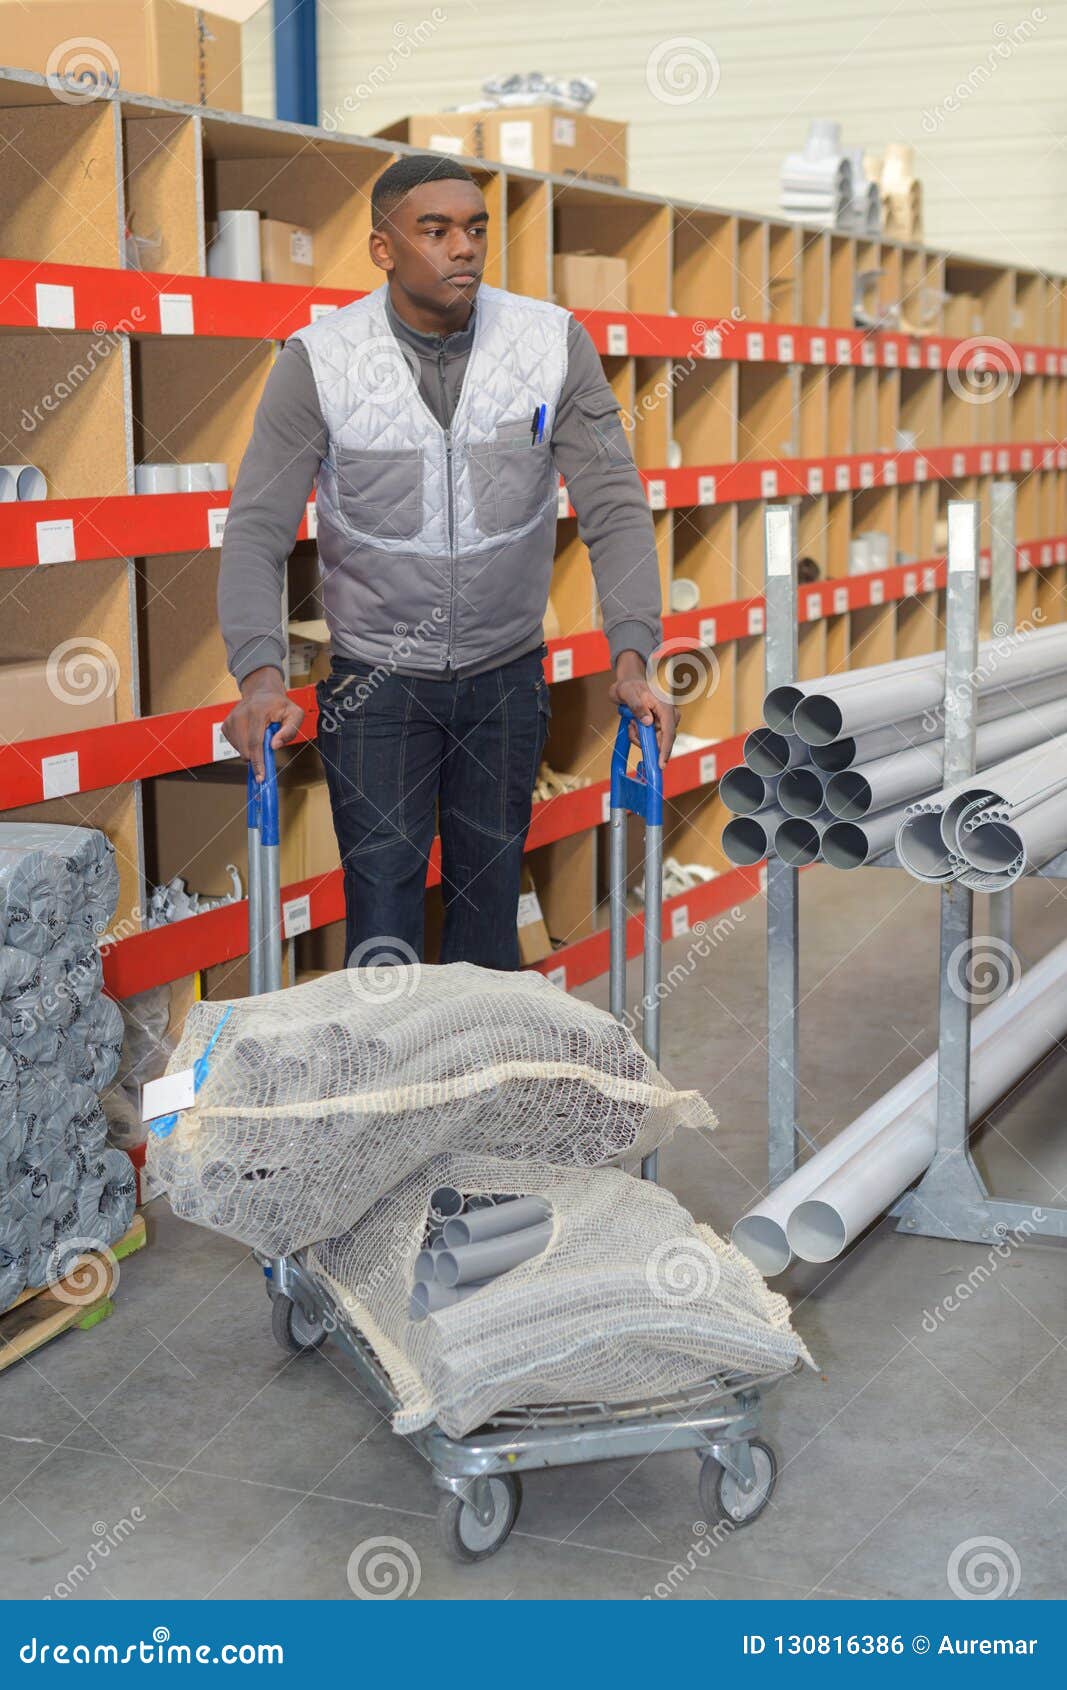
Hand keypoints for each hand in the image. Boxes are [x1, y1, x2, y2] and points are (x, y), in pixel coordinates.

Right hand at [222, 667, 304, 780]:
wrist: (262, 693)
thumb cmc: (279, 706)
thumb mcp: (294, 714)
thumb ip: (290, 730)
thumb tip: (275, 745)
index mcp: (257, 712)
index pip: (255, 742)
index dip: (258, 762)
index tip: (260, 777)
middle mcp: (240, 715)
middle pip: (246, 749)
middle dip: (257, 757)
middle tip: (269, 746)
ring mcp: (230, 720)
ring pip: (240, 750)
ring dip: (252, 750)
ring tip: (261, 735)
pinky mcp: (226, 725)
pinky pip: (235, 746)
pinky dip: (245, 746)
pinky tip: (252, 734)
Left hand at [609, 650, 677, 769]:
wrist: (628, 684)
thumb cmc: (630, 686)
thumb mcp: (629, 694)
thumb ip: (637, 707)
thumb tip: (648, 722)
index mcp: (665, 707)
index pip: (669, 731)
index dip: (665, 749)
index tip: (660, 763)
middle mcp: (668, 716)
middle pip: (661, 740)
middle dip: (644, 740)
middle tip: (632, 725)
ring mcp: (664, 722)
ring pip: (653, 741)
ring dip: (639, 736)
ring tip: (631, 720)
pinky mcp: (658, 726)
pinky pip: (649, 739)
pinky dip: (638, 735)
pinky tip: (633, 723)